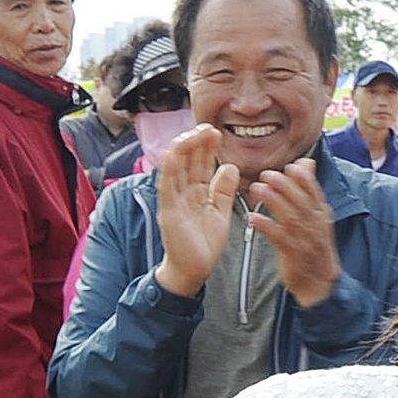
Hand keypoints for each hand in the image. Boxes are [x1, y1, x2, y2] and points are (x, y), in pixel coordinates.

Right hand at [152, 128, 242, 299]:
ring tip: (191, 133)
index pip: (201, 165)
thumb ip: (223, 190)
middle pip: (188, 163)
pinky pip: (166, 187)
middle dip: (196, 143)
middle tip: (206, 126)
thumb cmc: (204, 243)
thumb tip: (231, 167)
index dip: (207, 148)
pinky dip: (168, 170)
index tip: (216, 132)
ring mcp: (173, 201)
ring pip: (175, 170)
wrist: (194, 270)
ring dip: (182, 151)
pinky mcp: (168, 212)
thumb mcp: (220, 212)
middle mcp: (183, 193)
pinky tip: (172, 154)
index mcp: (197, 193)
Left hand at [248, 155, 338, 310]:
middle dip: (285, 186)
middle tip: (267, 174)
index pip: (315, 192)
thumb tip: (306, 162)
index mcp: (320, 214)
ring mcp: (304, 240)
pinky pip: (278, 238)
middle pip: (301, 202)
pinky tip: (252, 218)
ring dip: (273, 201)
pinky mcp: (292, 254)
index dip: (304, 179)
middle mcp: (314, 225)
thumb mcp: (317, 216)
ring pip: (290, 217)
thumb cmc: (314, 246)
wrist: (319, 282)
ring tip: (257, 190)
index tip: (292, 167)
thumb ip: (309, 189)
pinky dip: (266, 226)